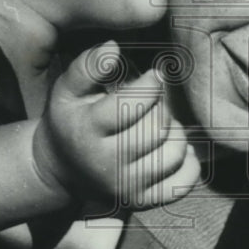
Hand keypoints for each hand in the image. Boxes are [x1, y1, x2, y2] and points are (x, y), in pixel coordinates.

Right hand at [33, 42, 200, 208]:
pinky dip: (188, 163)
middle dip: (161, 108)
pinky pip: (182, 182)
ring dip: (175, 132)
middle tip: (153, 103)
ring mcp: (126, 186)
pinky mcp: (142, 201)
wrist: (60, 169)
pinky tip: (173, 147)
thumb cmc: (70, 119)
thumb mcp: (67, 89)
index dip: (152, 84)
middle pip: (156, 128)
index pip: (132, 104)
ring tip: (160, 124)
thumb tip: (114, 47)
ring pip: (173, 153)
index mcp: (87, 130)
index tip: (156, 75)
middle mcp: (106, 163)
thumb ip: (88, 65)